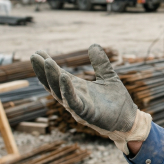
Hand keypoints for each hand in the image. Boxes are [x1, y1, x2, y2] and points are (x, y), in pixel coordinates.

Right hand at [30, 44, 150, 153]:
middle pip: (53, 84)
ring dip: (53, 78)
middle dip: (43, 71)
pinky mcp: (86, 114)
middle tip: (34, 56)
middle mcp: (74, 97)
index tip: (38, 52)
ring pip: (60, 92)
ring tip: (47, 62)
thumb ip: (100, 63)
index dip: (47, 66)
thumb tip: (93, 45)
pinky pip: (74, 102)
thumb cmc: (116, 101)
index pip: (58, 76)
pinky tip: (64, 78)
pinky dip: (68, 91)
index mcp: (77, 88)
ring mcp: (78, 107)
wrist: (128, 119)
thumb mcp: (108, 76)